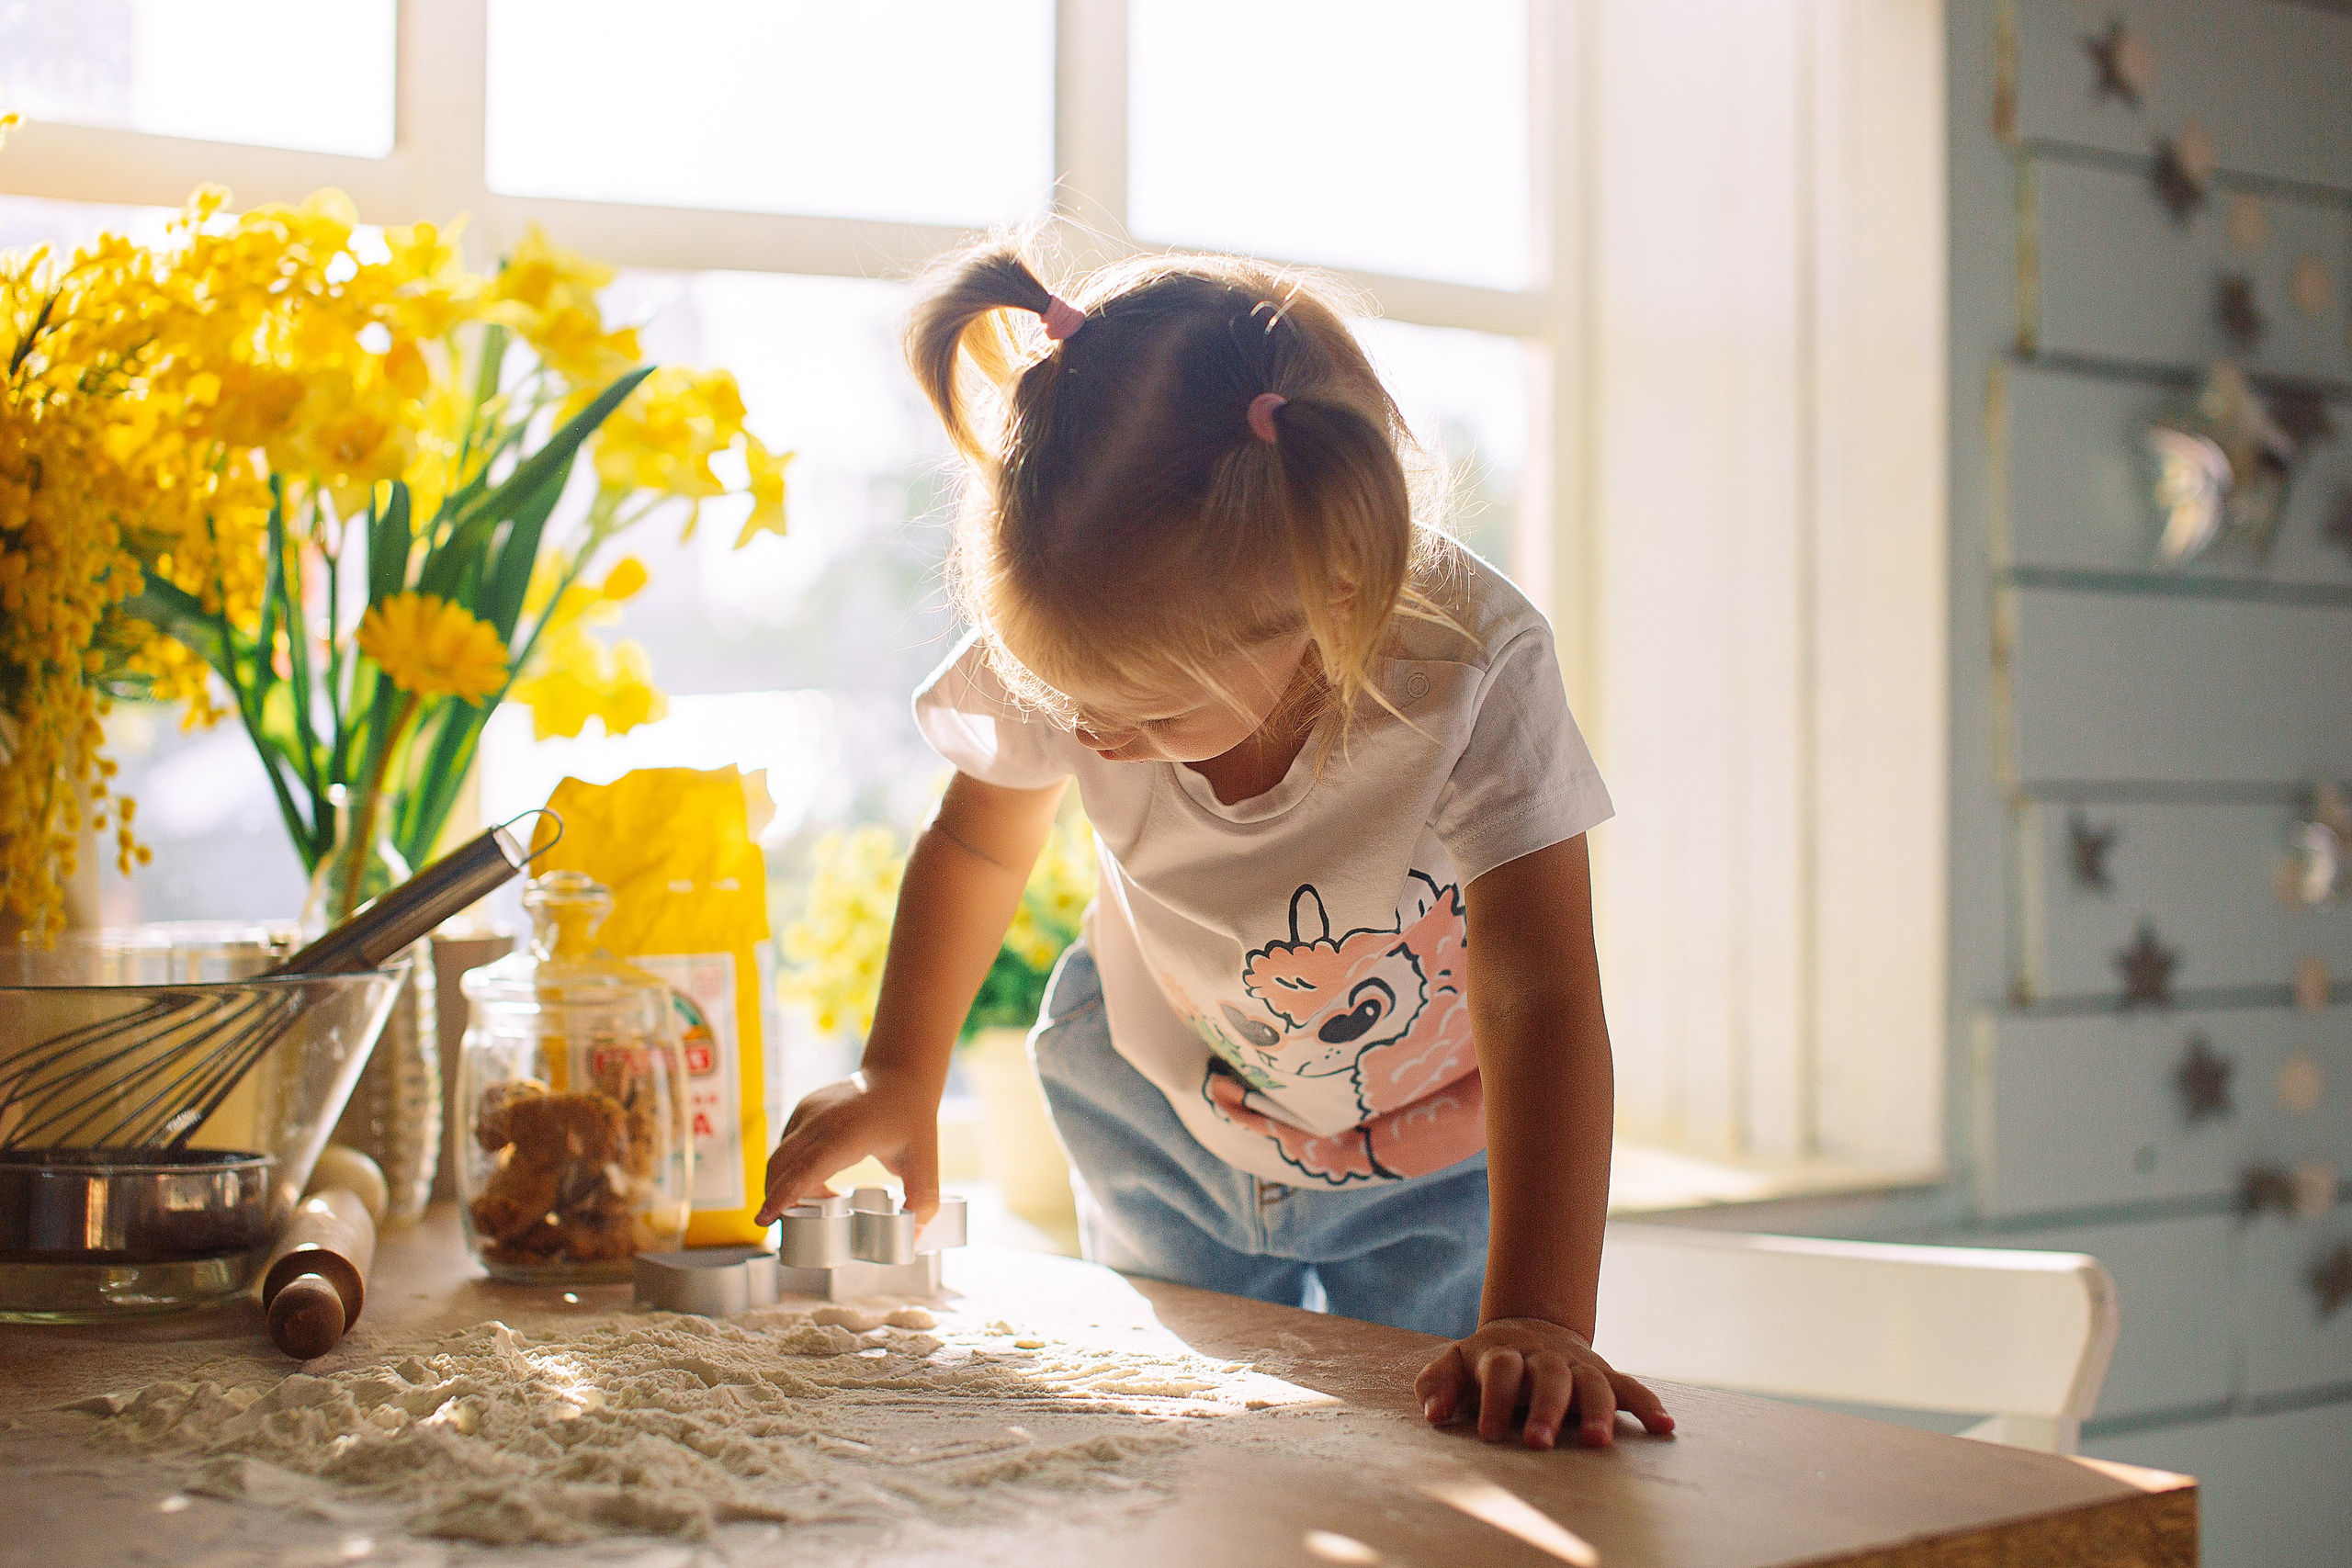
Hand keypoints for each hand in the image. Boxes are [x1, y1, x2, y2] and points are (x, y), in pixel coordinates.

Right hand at [753, 1069, 939, 1224]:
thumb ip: (923, 1202)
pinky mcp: (802, 1109)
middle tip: (783, 1226)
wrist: (900, 1074)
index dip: (784, 1196)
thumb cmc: (912, 1119)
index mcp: (847, 1133)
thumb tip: (912, 1238)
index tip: (764, 1219)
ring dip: (787, 1185)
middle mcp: (820, 1120)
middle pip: (780, 1166)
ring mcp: (807, 1111)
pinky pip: (786, 1146)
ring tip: (819, 1203)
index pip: (806, 1169)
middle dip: (775, 1198)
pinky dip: (792, 1168)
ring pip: (780, 1157)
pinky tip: (817, 1182)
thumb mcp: (925, 1163)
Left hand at [1416, 1318, 1674, 1449]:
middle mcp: (1545, 1358)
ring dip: (1597, 1411)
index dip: (1496, 1399)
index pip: (1502, 1370)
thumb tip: (1434, 1413)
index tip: (1489, 1433)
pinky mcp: (1602, 1375)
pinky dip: (1647, 1404)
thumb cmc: (1484, 1364)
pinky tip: (1664, 1427)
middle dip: (1546, 1409)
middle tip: (1539, 1443)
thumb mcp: (1453, 1366)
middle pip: (1550, 1377)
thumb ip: (1437, 1385)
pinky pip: (1629, 1387)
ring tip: (1598, 1443)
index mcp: (1505, 1353)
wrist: (1526, 1331)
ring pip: (1593, 1383)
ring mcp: (1577, 1365)